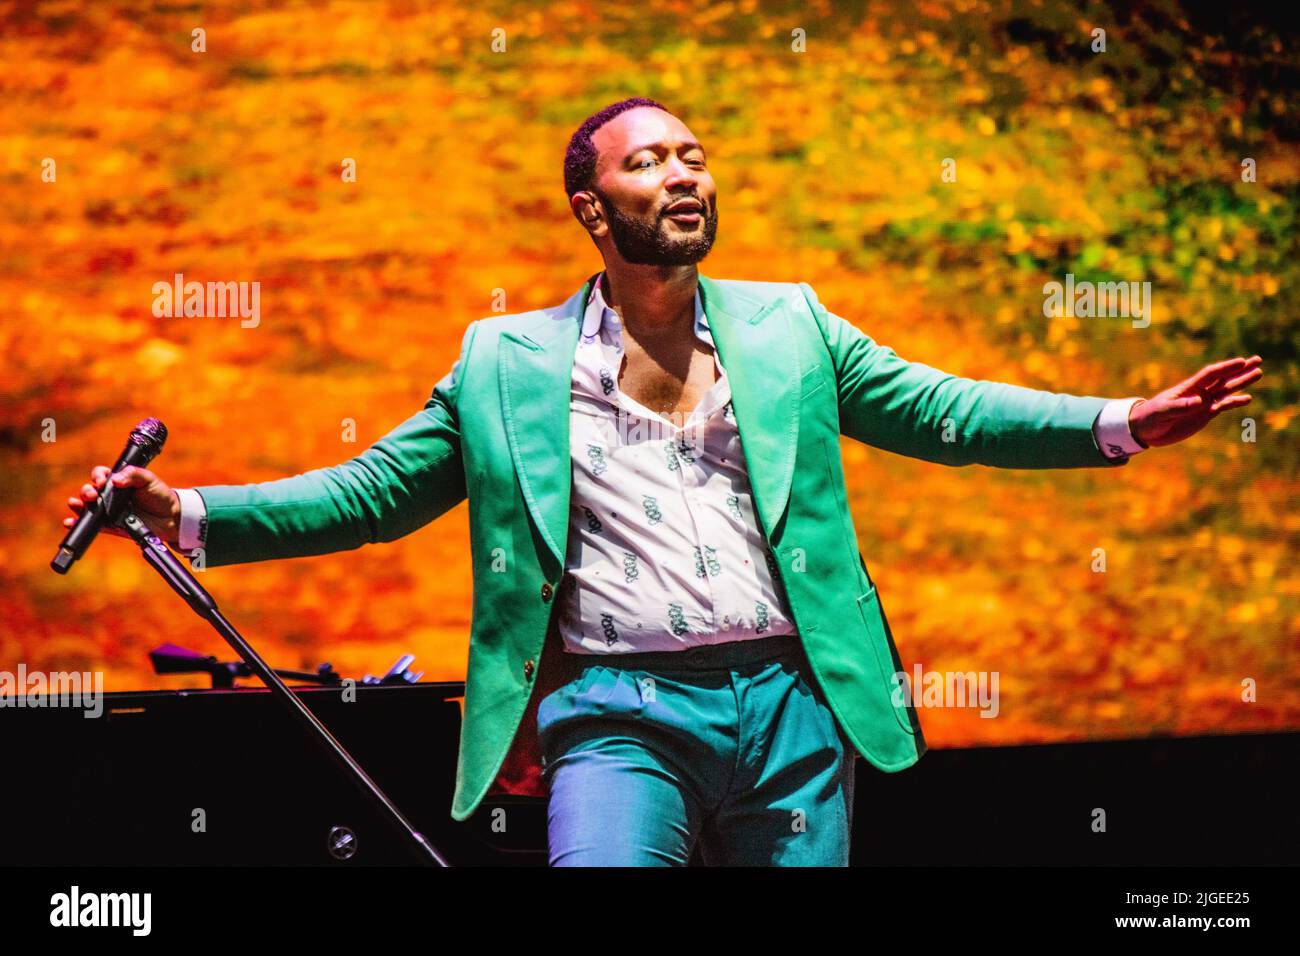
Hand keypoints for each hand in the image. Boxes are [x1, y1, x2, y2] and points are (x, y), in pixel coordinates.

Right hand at [64, 465, 181, 546]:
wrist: (171, 518)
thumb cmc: (159, 495)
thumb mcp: (148, 479)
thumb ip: (133, 474)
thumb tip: (115, 480)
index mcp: (118, 481)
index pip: (101, 475)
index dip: (98, 476)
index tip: (102, 481)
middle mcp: (110, 495)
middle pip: (90, 490)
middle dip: (86, 491)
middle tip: (92, 495)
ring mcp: (109, 511)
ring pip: (87, 507)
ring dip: (78, 505)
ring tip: (76, 504)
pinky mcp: (111, 526)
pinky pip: (92, 525)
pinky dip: (78, 523)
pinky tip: (69, 522)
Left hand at [1128, 356, 1263, 447]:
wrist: (1145, 429)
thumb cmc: (1150, 417)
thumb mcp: (1163, 412)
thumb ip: (1180, 407)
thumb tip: (1199, 402)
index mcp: (1188, 388)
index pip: (1210, 375)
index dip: (1225, 368)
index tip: (1241, 361)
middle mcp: (1199, 393)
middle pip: (1223, 378)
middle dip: (1240, 370)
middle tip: (1258, 360)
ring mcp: (1203, 403)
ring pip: (1226, 390)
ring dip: (1242, 382)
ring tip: (1258, 373)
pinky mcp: (1204, 415)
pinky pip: (1223, 406)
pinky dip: (1234, 402)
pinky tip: (1247, 398)